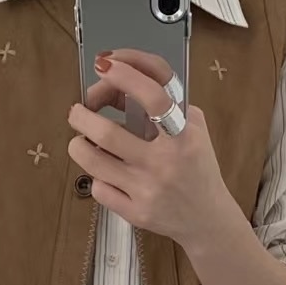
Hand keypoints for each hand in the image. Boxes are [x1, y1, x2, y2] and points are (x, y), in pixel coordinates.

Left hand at [67, 49, 235, 249]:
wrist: (208, 219)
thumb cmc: (197, 167)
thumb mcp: (194, 128)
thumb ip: (165, 104)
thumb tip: (117, 85)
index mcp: (184, 136)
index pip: (153, 97)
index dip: (125, 75)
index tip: (105, 65)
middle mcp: (165, 163)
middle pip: (107, 133)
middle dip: (82, 116)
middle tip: (77, 111)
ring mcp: (149, 191)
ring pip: (95, 162)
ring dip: (78, 145)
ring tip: (80, 140)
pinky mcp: (137, 214)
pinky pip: (100, 190)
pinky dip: (96, 177)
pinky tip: (104, 173)